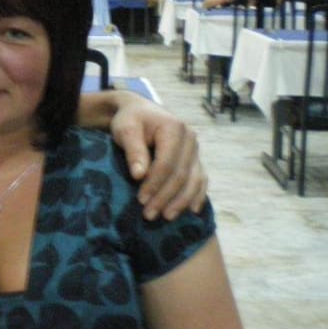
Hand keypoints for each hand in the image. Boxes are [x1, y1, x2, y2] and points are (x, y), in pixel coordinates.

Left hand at [108, 92, 207, 220]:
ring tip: (167, 217)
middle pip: (181, 174)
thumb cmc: (130, 120)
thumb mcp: (126, 130)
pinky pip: (201, 179)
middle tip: (149, 214)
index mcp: (174, 128)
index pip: (166, 162)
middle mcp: (190, 139)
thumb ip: (133, 150)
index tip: (141, 200)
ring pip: (194, 180)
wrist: (140, 111)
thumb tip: (139, 176)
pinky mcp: (196, 159)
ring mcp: (195, 150)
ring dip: (181, 201)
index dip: (155, 183)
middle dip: (166, 197)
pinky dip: (197, 195)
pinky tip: (191, 211)